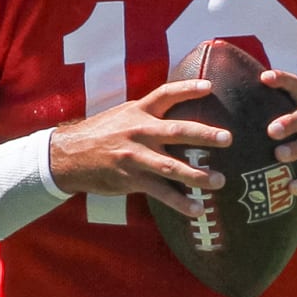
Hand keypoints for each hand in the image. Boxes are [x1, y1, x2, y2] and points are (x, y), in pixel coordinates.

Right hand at [49, 79, 230, 216]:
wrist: (69, 156)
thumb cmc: (102, 133)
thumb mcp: (124, 114)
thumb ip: (150, 113)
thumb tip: (180, 109)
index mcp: (139, 111)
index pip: (166, 94)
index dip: (188, 89)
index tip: (210, 87)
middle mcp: (139, 131)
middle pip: (177, 131)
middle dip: (204, 135)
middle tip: (227, 138)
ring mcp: (135, 156)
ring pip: (172, 167)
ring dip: (198, 175)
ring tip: (219, 181)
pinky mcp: (131, 179)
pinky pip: (160, 193)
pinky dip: (180, 202)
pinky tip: (197, 210)